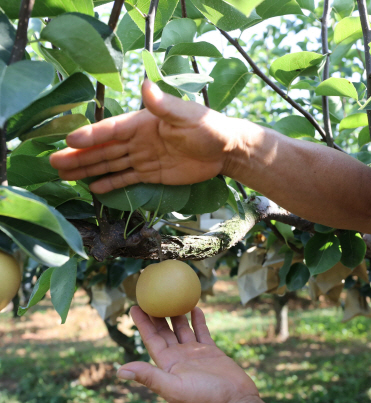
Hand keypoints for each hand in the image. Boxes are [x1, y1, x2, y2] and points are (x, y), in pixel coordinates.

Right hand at [49, 80, 243, 193]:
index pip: (110, 130)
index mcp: (141, 123)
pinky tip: (93, 188)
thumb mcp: (186, 115)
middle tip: (54, 162)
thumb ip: (163, 105)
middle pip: (103, 150)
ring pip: (110, 165)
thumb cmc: (207, 127)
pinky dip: (110, 183)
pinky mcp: (151, 174)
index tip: (68, 141)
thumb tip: (145, 85)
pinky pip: (126, 179)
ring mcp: (142, 158)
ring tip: (64, 175)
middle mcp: (137, 141)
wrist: (224, 150)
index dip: (90, 136)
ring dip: (88, 169)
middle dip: (79, 156)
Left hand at [117, 306, 259, 402]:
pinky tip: (194, 307)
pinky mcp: (212, 352)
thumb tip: (120, 370)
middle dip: (157, 315)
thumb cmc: (204, 400)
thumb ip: (149, 377)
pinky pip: (202, 332)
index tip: (134, 306)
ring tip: (171, 297)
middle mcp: (179, 358)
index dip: (142, 323)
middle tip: (151, 295)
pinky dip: (198, 320)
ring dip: (176, 314)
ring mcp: (195, 354)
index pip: (151, 339)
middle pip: (165, 331)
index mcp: (167, 365)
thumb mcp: (174, 388)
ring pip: (183, 329)